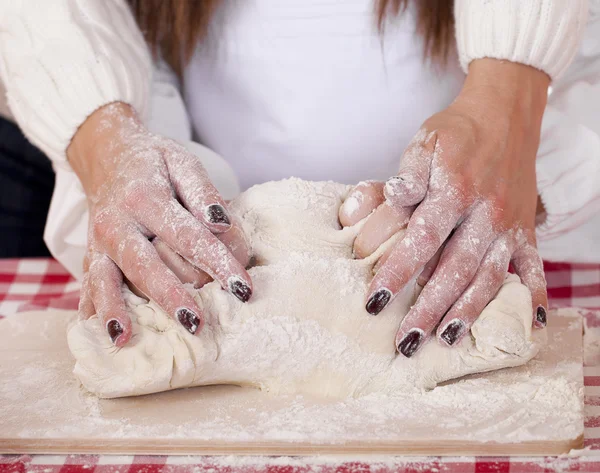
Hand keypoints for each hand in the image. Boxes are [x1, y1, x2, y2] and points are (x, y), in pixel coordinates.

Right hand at [68, 103, 252, 345]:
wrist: (107, 155)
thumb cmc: (153, 162)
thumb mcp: (181, 161)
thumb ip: (202, 190)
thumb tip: (221, 221)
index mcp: (145, 197)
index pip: (187, 235)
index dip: (217, 262)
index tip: (243, 287)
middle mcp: (117, 222)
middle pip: (144, 265)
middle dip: (170, 295)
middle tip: (196, 323)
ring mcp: (99, 240)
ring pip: (107, 279)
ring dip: (117, 309)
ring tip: (127, 338)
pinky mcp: (91, 253)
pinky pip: (88, 282)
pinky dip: (92, 307)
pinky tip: (99, 333)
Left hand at [350, 59, 550, 356]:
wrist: (504, 113)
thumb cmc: (455, 133)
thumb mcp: (423, 143)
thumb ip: (405, 176)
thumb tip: (390, 201)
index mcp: (454, 189)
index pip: (420, 238)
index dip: (397, 271)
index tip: (374, 301)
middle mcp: (485, 212)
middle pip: (454, 269)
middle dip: (428, 308)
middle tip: (405, 341)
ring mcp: (509, 224)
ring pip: (489, 276)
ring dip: (468, 311)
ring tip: (447, 340)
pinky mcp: (527, 229)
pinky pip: (533, 266)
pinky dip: (532, 295)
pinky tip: (528, 325)